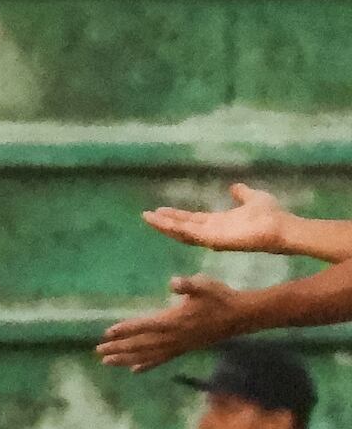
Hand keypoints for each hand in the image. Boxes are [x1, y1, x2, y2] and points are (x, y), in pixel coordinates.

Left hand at [96, 275, 251, 371]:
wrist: (241, 316)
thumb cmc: (220, 297)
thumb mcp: (205, 284)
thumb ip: (188, 284)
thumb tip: (174, 281)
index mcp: (174, 320)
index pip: (144, 326)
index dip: (126, 329)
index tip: (108, 332)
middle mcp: (173, 336)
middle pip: (140, 344)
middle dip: (119, 348)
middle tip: (98, 351)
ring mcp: (178, 345)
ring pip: (147, 355)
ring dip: (126, 358)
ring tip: (106, 362)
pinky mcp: (184, 350)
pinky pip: (161, 360)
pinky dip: (147, 365)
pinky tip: (134, 371)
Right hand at [143, 184, 288, 253]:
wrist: (281, 227)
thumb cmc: (271, 215)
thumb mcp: (253, 198)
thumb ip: (242, 194)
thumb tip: (234, 187)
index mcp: (219, 222)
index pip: (192, 219)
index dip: (176, 215)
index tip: (160, 210)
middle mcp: (211, 231)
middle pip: (182, 227)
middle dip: (164, 222)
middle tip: (146, 215)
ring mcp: (211, 237)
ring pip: (182, 232)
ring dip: (164, 226)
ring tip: (148, 218)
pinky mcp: (214, 241)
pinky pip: (191, 235)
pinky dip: (176, 229)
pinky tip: (164, 223)